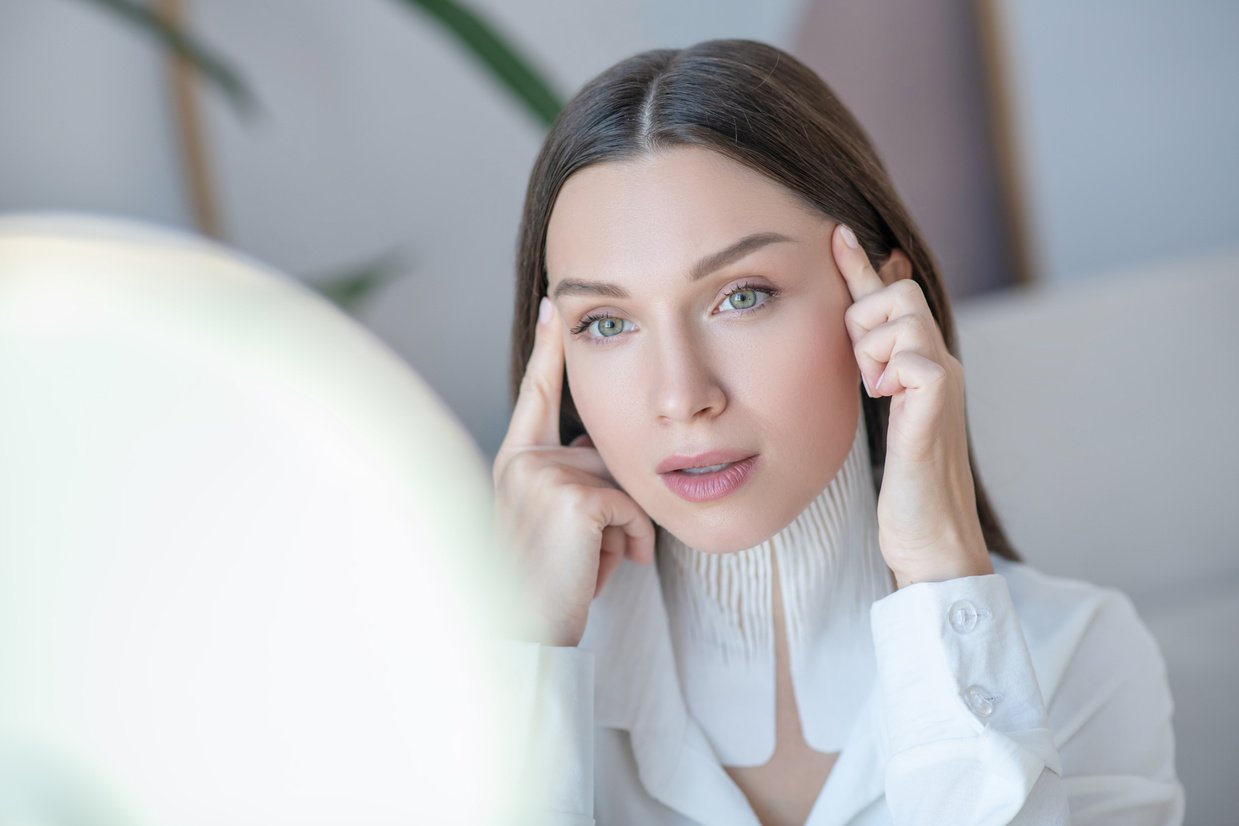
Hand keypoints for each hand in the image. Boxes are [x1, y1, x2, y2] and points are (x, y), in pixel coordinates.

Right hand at [493, 297, 655, 645]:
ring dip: (622, 532)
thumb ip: (572, 480)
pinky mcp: (574, 497)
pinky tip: (601, 569)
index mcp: (514, 462)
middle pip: (605, 457)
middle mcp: (523, 461)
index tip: (553, 306)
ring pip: (623, 485)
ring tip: (587, 565)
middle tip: (581, 557)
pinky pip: (633, 509)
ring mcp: (546, 475)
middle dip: (613, 509)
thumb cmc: (546, 583)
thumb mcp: (552, 521)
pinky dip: (631, 543)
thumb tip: (606, 460)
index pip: (536, 394)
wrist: (524, 632)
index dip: (547, 350)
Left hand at [833, 224, 992, 588]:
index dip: (863, 266)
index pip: (891, 299)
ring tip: (878, 396)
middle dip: (866, 318)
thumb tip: (855, 344)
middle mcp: (939, 362)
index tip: (837, 233)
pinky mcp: (938, 404)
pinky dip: (891, 375)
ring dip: (873, 352)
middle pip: (899, 293)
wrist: (930, 539)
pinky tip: (890, 406)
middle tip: (864, 373)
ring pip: (902, 319)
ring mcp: (943, 380)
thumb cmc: (903, 487)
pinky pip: (913, 359)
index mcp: (921, 364)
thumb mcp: (880, 420)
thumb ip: (873, 378)